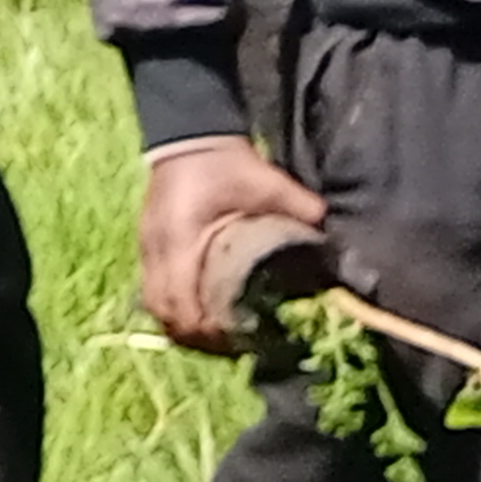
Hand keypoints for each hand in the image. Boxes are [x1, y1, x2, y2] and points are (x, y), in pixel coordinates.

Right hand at [139, 139, 329, 350]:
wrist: (189, 137)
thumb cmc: (224, 162)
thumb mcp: (266, 181)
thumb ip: (299, 208)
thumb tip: (334, 242)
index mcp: (180, 236)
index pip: (183, 300)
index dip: (209, 329)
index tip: (241, 338)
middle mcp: (156, 248)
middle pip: (164, 311)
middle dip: (196, 336)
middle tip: (234, 345)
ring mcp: (146, 247)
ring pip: (154, 304)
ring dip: (182, 325)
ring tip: (217, 337)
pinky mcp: (148, 246)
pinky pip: (153, 291)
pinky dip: (174, 309)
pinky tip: (199, 314)